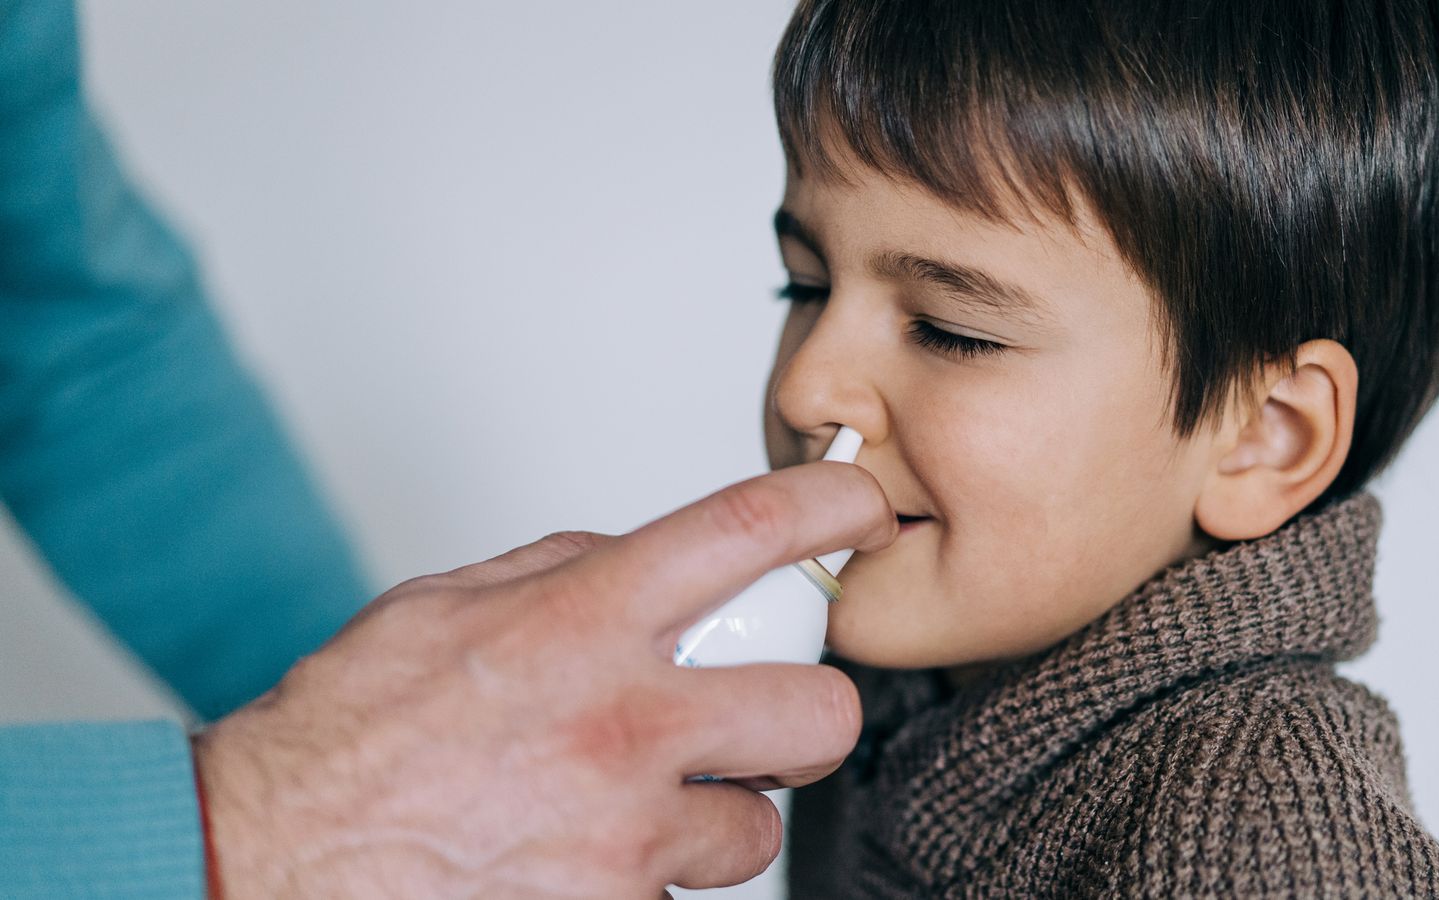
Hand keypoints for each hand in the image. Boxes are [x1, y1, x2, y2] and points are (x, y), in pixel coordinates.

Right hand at [192, 461, 895, 897]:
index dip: (834, 506)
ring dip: (715, 816)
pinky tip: (581, 855)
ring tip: (632, 805)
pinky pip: (678, 896)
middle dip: (806, 711)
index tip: (859, 508)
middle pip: (818, 709)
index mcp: (583, 620)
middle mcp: (622, 725)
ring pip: (758, 827)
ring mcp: (625, 837)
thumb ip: (563, 570)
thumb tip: (646, 556)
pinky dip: (646, 879)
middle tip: (762, 714)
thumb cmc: (348, 733)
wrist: (269, 859)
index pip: (753, 530)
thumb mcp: (446, 604)